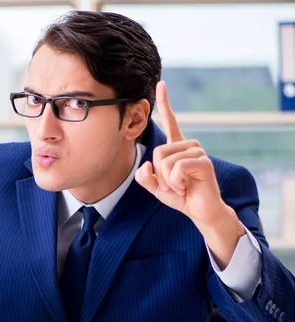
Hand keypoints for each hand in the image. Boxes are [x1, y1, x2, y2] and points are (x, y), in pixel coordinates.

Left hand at [135, 81, 225, 227]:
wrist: (200, 211)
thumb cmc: (180, 196)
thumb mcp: (156, 187)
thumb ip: (144, 177)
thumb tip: (145, 165)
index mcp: (177, 147)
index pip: (171, 121)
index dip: (165, 103)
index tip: (161, 83)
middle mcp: (189, 145)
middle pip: (157, 152)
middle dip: (159, 173)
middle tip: (173, 184)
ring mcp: (198, 151)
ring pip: (165, 161)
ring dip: (168, 180)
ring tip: (181, 186)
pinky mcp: (203, 162)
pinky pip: (177, 168)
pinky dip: (176, 182)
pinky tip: (187, 187)